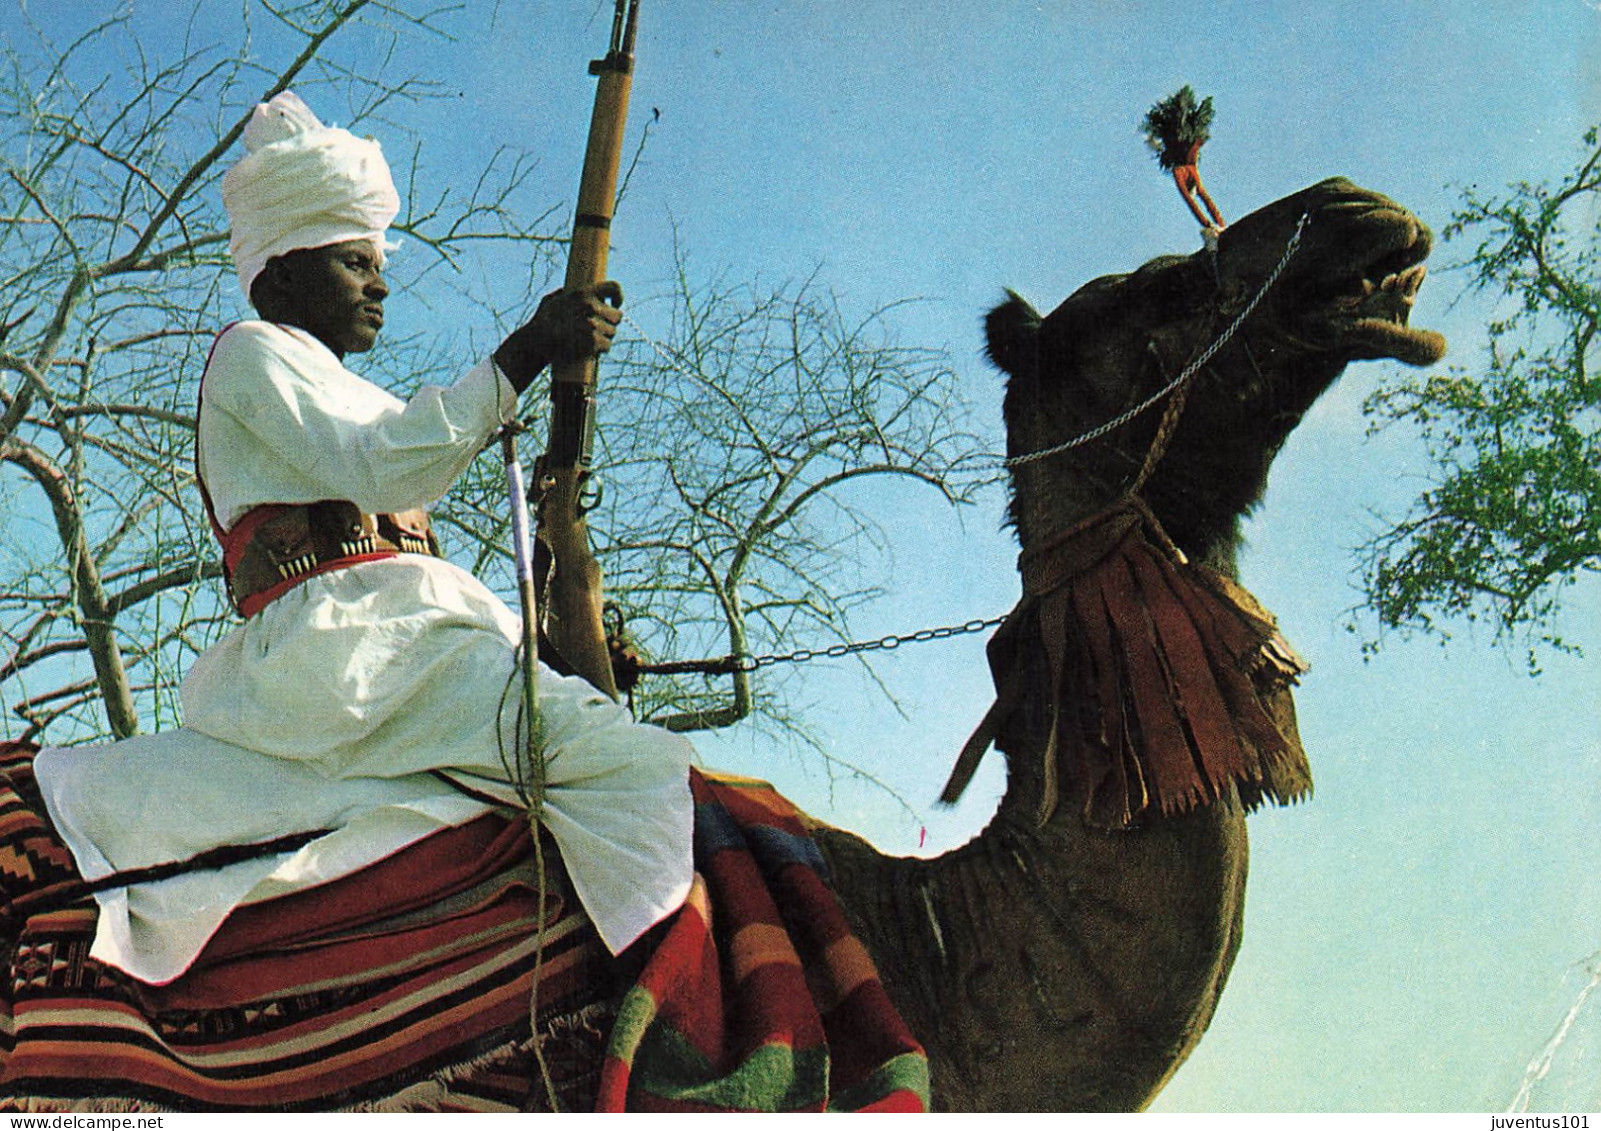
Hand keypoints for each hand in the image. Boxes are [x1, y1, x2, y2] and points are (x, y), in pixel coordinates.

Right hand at [494, 281, 623, 393]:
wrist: (535, 342)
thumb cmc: (541, 321)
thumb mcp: (552, 299)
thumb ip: (568, 293)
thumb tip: (577, 291)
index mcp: (583, 293)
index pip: (613, 288)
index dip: (618, 296)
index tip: (616, 304)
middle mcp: (591, 306)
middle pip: (617, 315)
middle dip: (610, 323)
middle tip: (599, 328)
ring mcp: (593, 324)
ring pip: (613, 332)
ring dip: (605, 337)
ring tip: (591, 339)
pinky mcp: (593, 342)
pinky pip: (607, 345)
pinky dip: (601, 349)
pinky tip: (591, 350)